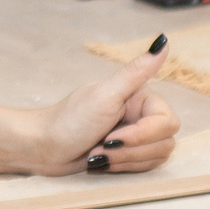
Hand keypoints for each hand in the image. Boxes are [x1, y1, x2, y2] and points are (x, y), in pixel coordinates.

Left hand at [24, 36, 177, 176]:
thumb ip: (136, 71)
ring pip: (157, 157)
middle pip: (164, 142)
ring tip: (97, 153)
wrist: (43, 147)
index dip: (143, 135)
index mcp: (141, 97)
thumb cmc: (69, 120)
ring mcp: (137, 136)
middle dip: (130, 151)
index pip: (167, 122)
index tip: (112, 138)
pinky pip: (145, 167)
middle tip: (101, 147)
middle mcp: (142, 114)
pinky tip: (101, 161)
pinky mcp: (129, 154)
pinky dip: (122, 167)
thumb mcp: (105, 94)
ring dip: (124, 160)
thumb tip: (162, 41)